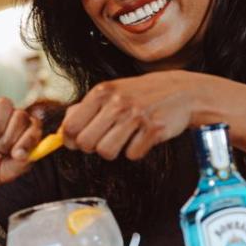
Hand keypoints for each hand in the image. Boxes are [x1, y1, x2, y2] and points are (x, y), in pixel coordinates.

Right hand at [0, 98, 41, 194]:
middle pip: (21, 114)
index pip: (34, 125)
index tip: (17, 155)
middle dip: (9, 137)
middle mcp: (6, 119)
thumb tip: (28, 153)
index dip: (30, 138)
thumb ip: (20, 165)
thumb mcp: (2, 173)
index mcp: (18, 133)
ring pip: (4, 104)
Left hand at [61, 71, 214, 160]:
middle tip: (105, 139)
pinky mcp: (154, 129)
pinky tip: (143, 137)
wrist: (182, 91)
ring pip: (106, 152)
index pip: (71, 126)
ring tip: (124, 139)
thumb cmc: (142, 94)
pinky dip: (136, 151)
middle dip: (92, 147)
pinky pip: (132, 155)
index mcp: (102, 92)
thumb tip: (63, 131)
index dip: (71, 140)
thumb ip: (86, 109)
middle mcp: (117, 102)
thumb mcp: (112, 92)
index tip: (78, 141)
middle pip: (86, 143)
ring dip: (114, 151)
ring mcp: (136, 116)